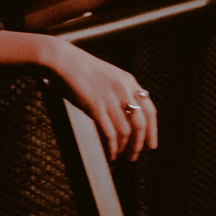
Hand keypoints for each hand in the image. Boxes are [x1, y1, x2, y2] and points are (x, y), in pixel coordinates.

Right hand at [41, 37, 158, 160]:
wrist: (62, 60)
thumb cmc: (81, 69)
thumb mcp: (109, 77)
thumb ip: (121, 93)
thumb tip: (127, 118)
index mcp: (129, 82)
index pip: (150, 110)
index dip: (153, 131)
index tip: (151, 144)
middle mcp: (123, 90)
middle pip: (140, 124)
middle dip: (138, 144)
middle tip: (134, 155)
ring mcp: (110, 98)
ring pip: (126, 131)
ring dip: (124, 147)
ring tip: (119, 154)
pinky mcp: (95, 106)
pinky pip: (109, 133)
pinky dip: (111, 147)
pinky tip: (109, 152)